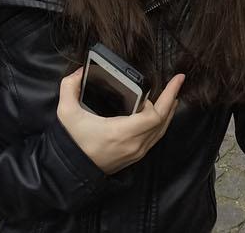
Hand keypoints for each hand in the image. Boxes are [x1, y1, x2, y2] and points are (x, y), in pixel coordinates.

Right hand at [55, 68, 182, 174]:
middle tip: (178, 80)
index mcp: (120, 133)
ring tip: (174, 95)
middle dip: (171, 98)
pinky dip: (162, 124)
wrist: (72, 171)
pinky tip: (163, 115)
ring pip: (162, 130)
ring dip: (169, 111)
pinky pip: (156, 138)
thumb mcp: (66, 113)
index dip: (155, 102)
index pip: (152, 117)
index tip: (146, 92)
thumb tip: (79, 72)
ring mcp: (137, 152)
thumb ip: (69, 88)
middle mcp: (133, 144)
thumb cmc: (72, 143)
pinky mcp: (136, 156)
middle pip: (162, 121)